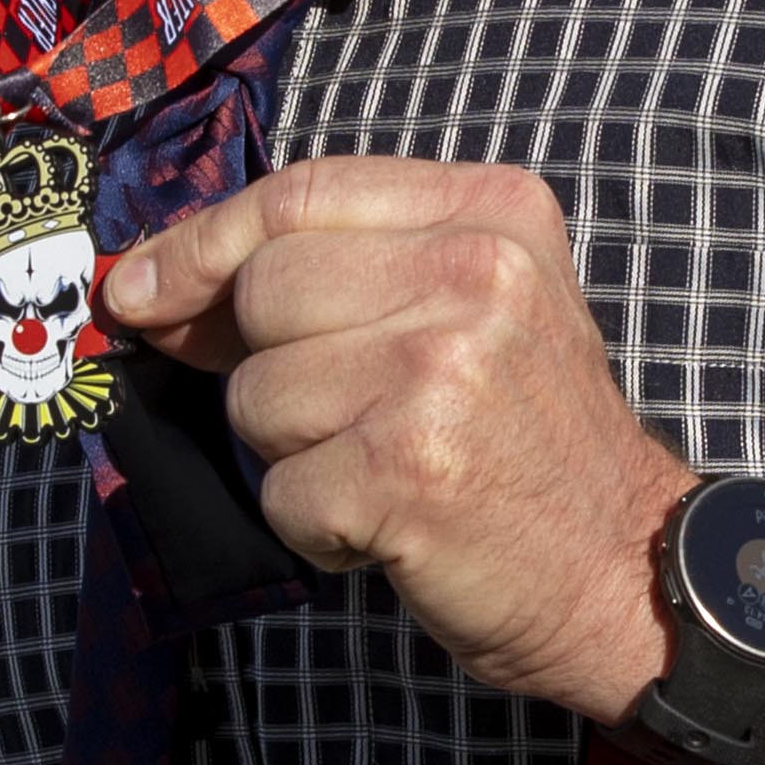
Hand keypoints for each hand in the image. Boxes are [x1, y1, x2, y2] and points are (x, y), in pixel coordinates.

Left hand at [99, 158, 689, 724]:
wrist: (624, 571)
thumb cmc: (525, 443)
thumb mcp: (472, 310)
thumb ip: (340, 270)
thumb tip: (149, 285)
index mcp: (492, 212)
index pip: (300, 193)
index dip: (200, 241)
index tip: (139, 287)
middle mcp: (474, 274)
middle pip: (264, 289)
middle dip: (264, 363)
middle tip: (340, 415)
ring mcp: (441, 370)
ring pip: (258, 395)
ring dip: (295, 452)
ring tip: (384, 466)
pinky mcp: (407, 468)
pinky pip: (279, 489)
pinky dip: (315, 524)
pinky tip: (388, 523)